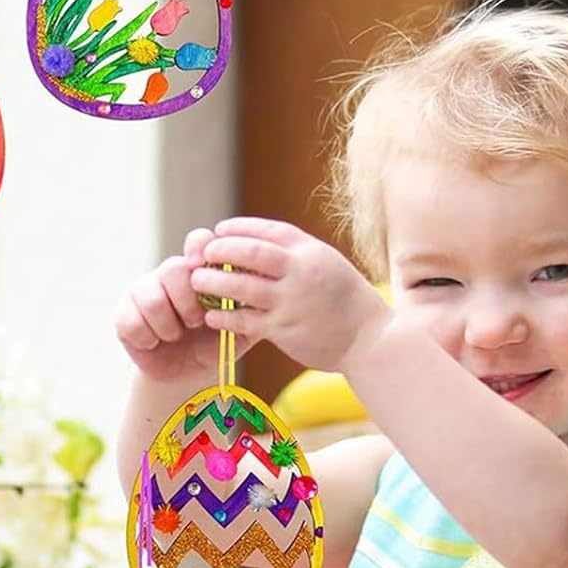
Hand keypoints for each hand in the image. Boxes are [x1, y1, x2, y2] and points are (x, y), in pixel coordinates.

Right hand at [115, 227, 256, 382]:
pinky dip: (148, 338)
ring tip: (176, 336)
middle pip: (172, 269)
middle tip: (196, 322)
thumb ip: (248, 308)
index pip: (198, 241)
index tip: (203, 266)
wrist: (187, 375)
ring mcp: (143, 291)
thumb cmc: (215, 345)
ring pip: (151, 297)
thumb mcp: (239, 328)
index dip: (200, 248)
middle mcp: (170, 275)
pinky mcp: (123, 313)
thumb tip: (255, 288)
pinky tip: (155, 343)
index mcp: (200, 271)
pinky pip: (131, 321)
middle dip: (187, 302)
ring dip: (168, 326)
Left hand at [190, 218, 389, 372]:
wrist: (370, 340)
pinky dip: (224, 317)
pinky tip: (211, 316)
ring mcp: (292, 300)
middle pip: (251, 253)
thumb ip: (296, 256)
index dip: (240, 228)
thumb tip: (257, 246)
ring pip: (241, 286)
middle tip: (204, 254)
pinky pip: (244, 320)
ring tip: (197, 282)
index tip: (220, 229)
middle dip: (222, 250)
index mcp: (311, 252)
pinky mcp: (284, 328)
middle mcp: (301, 271)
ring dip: (213, 283)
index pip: (269, 230)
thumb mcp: (327, 265)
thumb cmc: (346, 301)